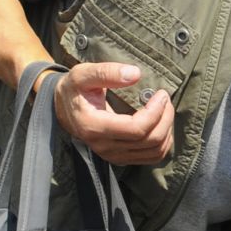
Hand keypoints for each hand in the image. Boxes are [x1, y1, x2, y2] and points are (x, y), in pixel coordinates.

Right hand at [54, 62, 173, 164]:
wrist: (64, 109)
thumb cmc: (75, 89)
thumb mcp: (83, 74)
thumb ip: (107, 72)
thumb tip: (136, 74)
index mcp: (93, 126)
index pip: (136, 128)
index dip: (156, 112)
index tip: (161, 94)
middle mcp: (104, 146)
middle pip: (150, 140)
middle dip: (165, 118)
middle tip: (165, 100)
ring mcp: (113, 156)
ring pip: (155, 151)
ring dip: (167, 130)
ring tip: (164, 110)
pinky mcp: (121, 159)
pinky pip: (152, 157)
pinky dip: (163, 142)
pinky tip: (161, 124)